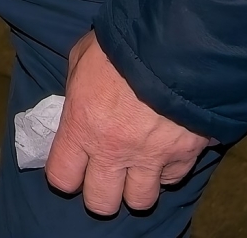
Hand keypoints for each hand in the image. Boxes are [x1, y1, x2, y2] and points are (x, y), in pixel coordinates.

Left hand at [44, 32, 212, 215]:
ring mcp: (151, 158)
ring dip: (136, 187)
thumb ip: (75, 87)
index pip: (62, 178)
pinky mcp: (184, 155)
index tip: (71, 164)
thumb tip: (77, 103)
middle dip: (100, 191)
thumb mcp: (82, 57)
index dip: (65, 174)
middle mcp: (114, 151)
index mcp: (82, 127)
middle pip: (101, 203)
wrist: (175, 42)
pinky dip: (166, 170)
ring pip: (140, 201)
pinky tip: (163, 151)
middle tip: (105, 172)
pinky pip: (172, 179)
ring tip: (136, 167)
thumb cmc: (121, 44)